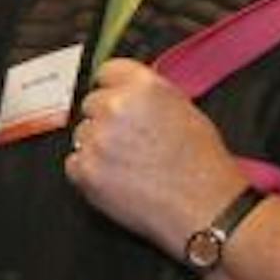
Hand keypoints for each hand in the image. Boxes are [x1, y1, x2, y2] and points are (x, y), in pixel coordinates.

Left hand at [67, 59, 248, 257]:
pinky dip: (89, 172)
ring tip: (127, 165)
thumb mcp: (184, 109)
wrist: (204, 208)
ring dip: (97, 146)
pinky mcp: (85, 171)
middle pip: (91, 104)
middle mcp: (115, 107)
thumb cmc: (203, 164)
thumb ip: (149, 95)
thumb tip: (127, 92)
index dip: (113, 88)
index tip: (116, 100)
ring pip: (82, 134)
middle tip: (128, 142)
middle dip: (105, 119)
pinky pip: (74, 164)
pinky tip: (116, 180)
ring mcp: (97, 140)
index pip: (107, 71)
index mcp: (143, 87)